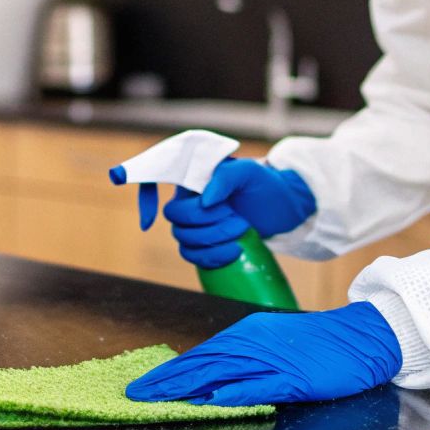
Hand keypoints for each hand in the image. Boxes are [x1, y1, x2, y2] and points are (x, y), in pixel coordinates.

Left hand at [126, 302, 402, 405]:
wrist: (362, 336)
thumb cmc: (320, 345)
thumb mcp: (275, 346)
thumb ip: (246, 361)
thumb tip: (212, 379)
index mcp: (247, 335)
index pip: (200, 354)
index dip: (169, 371)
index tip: (143, 384)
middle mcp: (252, 343)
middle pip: (201, 362)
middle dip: (166, 380)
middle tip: (137, 393)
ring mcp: (271, 359)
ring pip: (221, 372)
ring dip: (187, 385)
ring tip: (159, 398)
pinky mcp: (292, 376)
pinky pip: (257, 384)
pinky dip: (232, 391)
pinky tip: (212, 400)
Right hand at [162, 159, 315, 268]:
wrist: (284, 208)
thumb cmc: (265, 184)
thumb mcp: (249, 172)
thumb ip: (225, 177)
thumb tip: (203, 200)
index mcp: (193, 177)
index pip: (156, 179)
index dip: (144, 197)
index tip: (149, 221)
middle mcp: (189, 199)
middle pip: (175, 216)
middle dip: (205, 222)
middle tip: (236, 218)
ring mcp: (197, 223)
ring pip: (183, 238)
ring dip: (212, 240)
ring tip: (242, 231)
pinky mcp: (206, 243)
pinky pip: (193, 256)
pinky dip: (210, 258)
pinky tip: (232, 253)